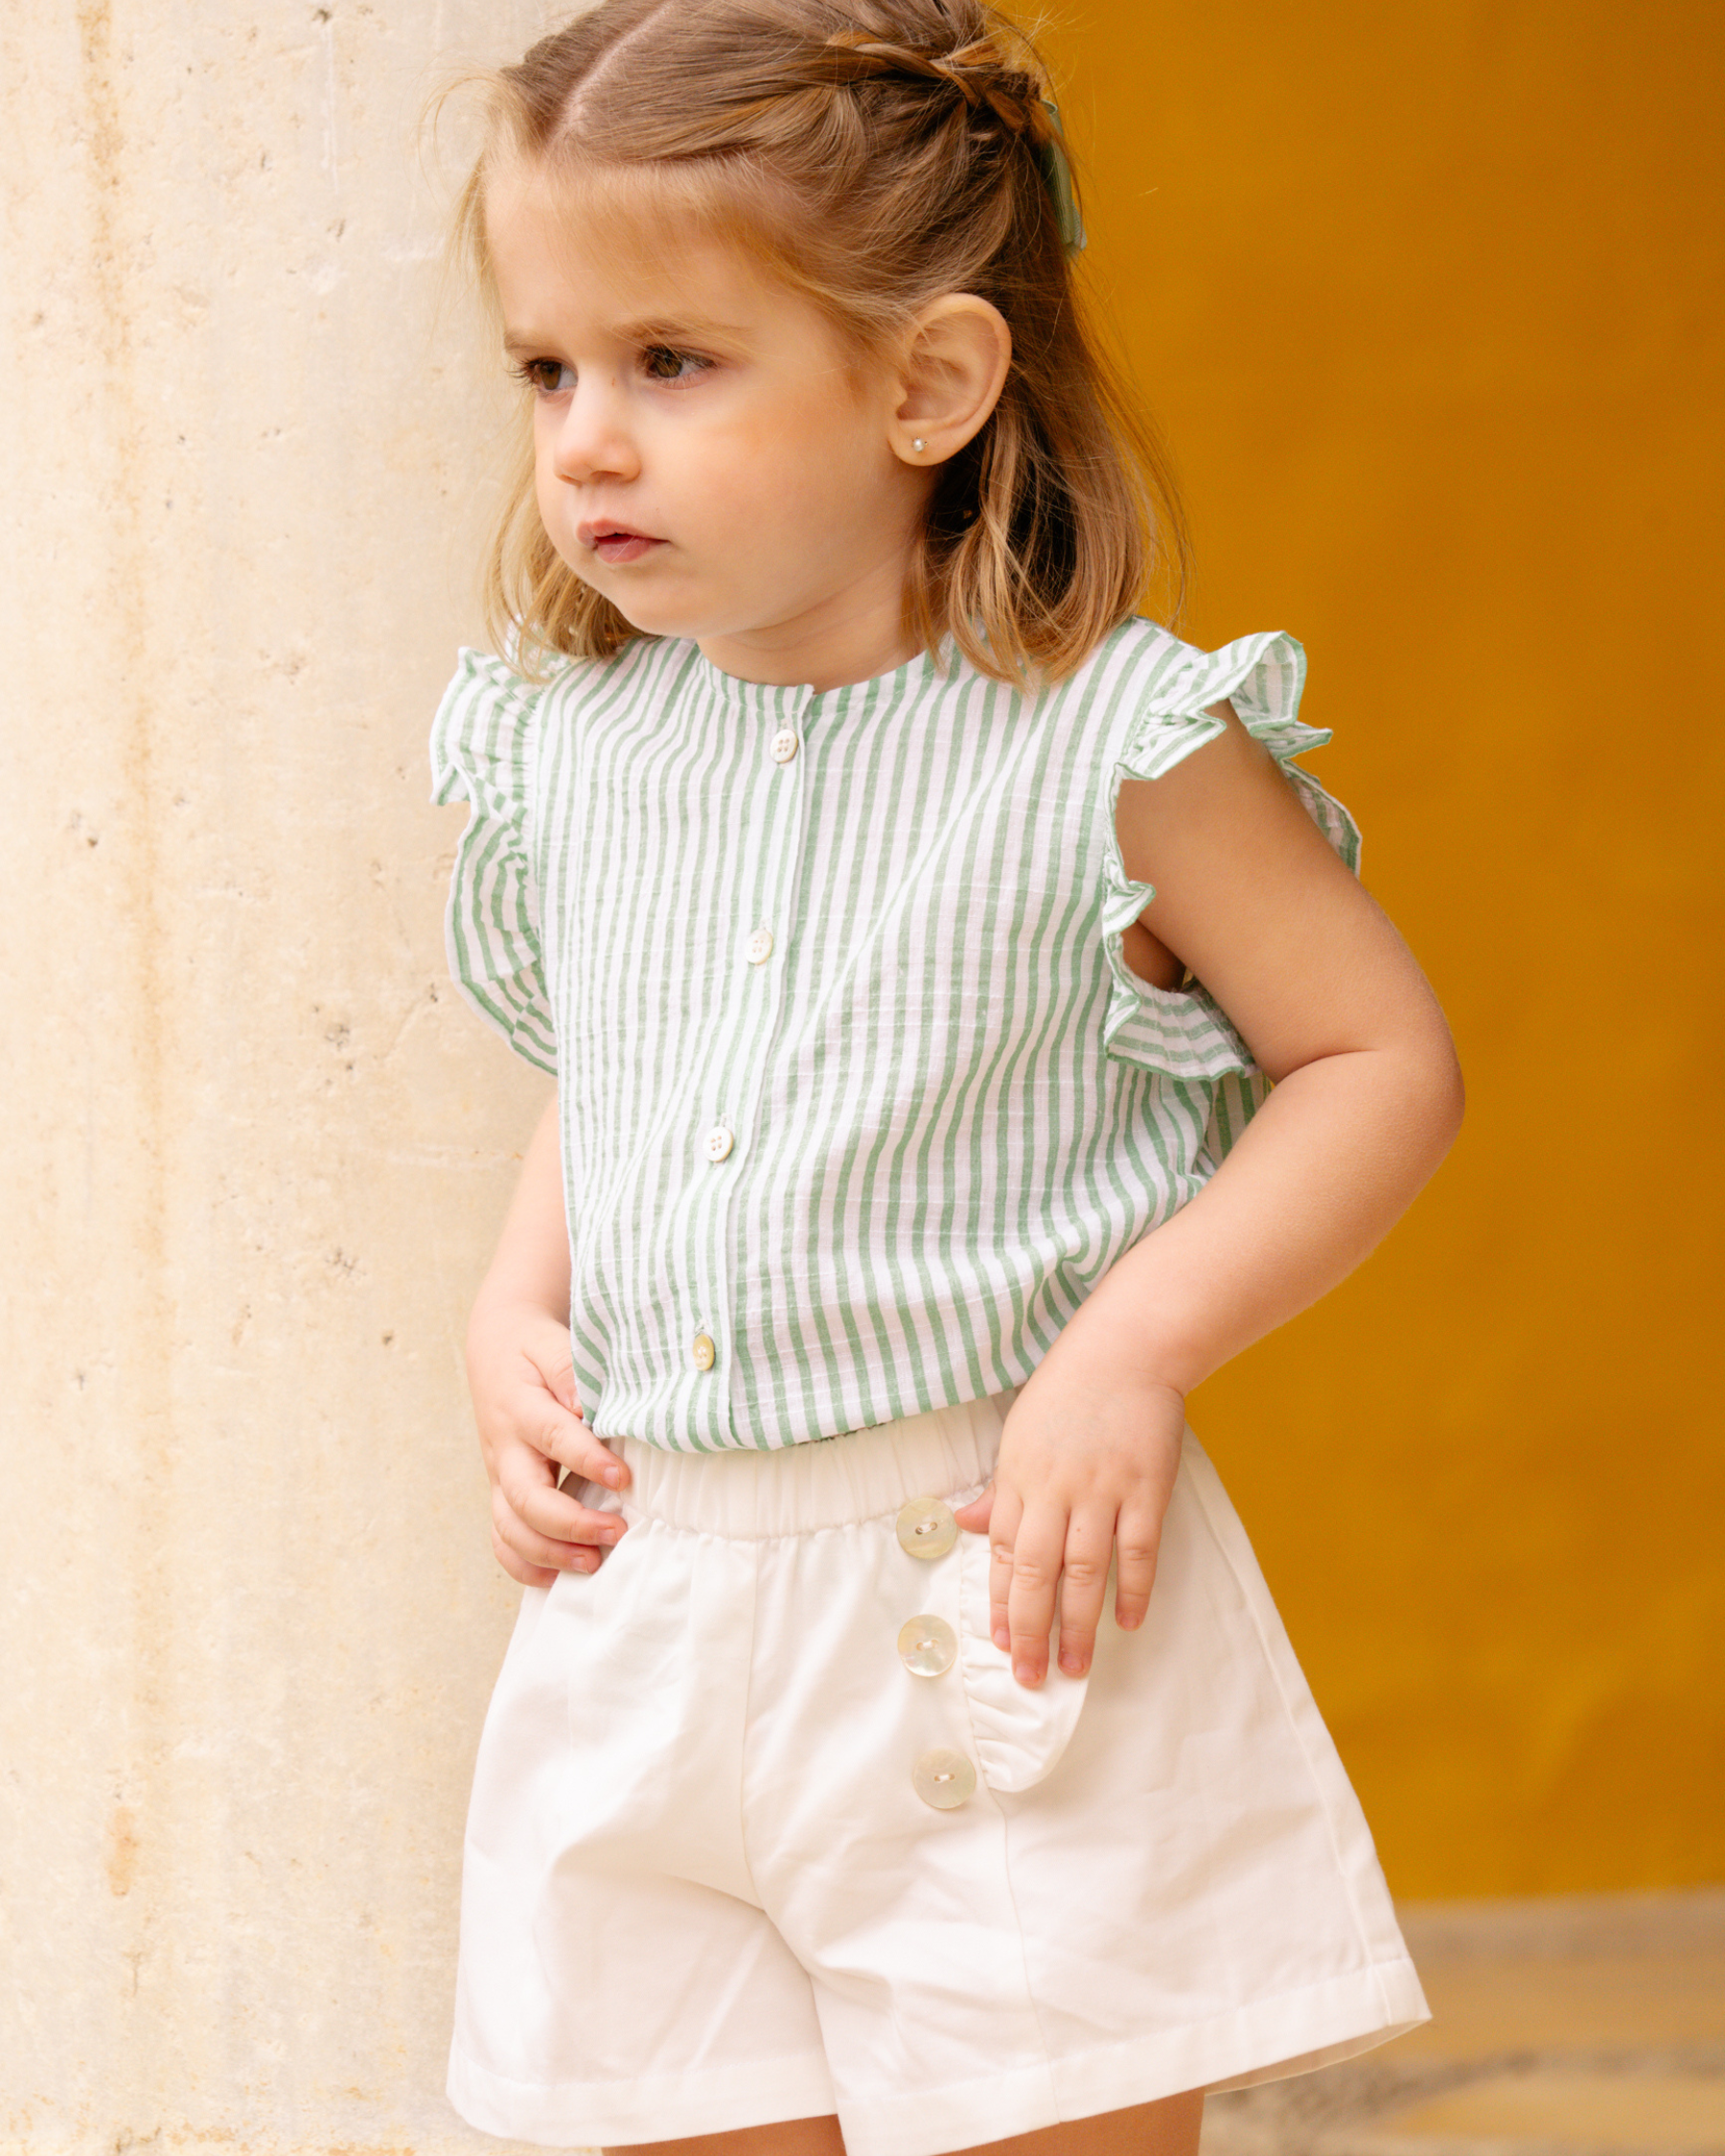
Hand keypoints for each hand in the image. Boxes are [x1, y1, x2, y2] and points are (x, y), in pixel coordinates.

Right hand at [465, 1292, 629, 1587]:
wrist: (496, 1347)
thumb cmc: (534, 1348)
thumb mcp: (552, 1344)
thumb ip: (570, 1372)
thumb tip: (588, 1407)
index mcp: (521, 1407)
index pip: (554, 1437)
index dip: (587, 1461)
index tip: (623, 1479)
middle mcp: (505, 1449)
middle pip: (526, 1498)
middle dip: (570, 1523)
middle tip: (617, 1532)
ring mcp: (499, 1475)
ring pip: (510, 1527)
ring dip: (550, 1553)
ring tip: (594, 1562)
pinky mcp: (501, 1492)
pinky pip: (503, 1538)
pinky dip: (525, 1565)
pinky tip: (559, 1578)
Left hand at [953, 1363, 1184, 1688]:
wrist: (1126, 1351)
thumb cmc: (1068, 1390)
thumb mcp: (1018, 1434)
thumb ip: (999, 1489)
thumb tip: (967, 1526)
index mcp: (1019, 1476)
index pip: (1005, 1554)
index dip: (1001, 1603)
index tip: (1000, 1643)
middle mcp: (1056, 1489)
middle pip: (1038, 1573)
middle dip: (1030, 1630)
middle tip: (1031, 1676)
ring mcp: (1102, 1490)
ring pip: (1085, 1571)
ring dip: (1077, 1625)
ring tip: (1073, 1666)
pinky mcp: (1146, 1488)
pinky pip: (1139, 1551)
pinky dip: (1133, 1590)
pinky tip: (1126, 1622)